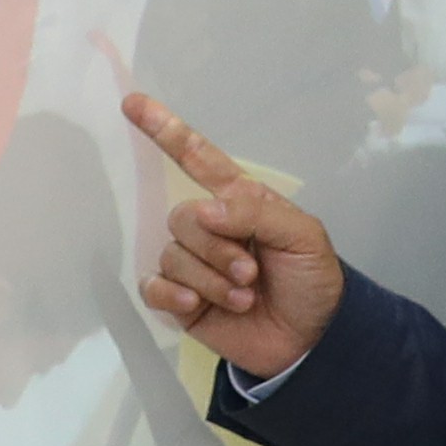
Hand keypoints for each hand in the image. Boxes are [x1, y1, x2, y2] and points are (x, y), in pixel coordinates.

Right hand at [119, 95, 347, 377]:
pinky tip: (196, 304)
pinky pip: (153, 287)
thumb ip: (255, 213)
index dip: (166, 131)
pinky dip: (173, 294)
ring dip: (210, 279)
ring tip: (244, 298)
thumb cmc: (311, 279)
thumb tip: (203, 211)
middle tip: (251, 275)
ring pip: (172, 256)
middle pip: (182, 219)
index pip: (197, 159)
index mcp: (238, 202)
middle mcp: (209, 229)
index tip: (133, 104)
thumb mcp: (302, 235)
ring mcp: (192, 265)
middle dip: (216, 249)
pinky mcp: (179, 301)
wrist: (312, 340)